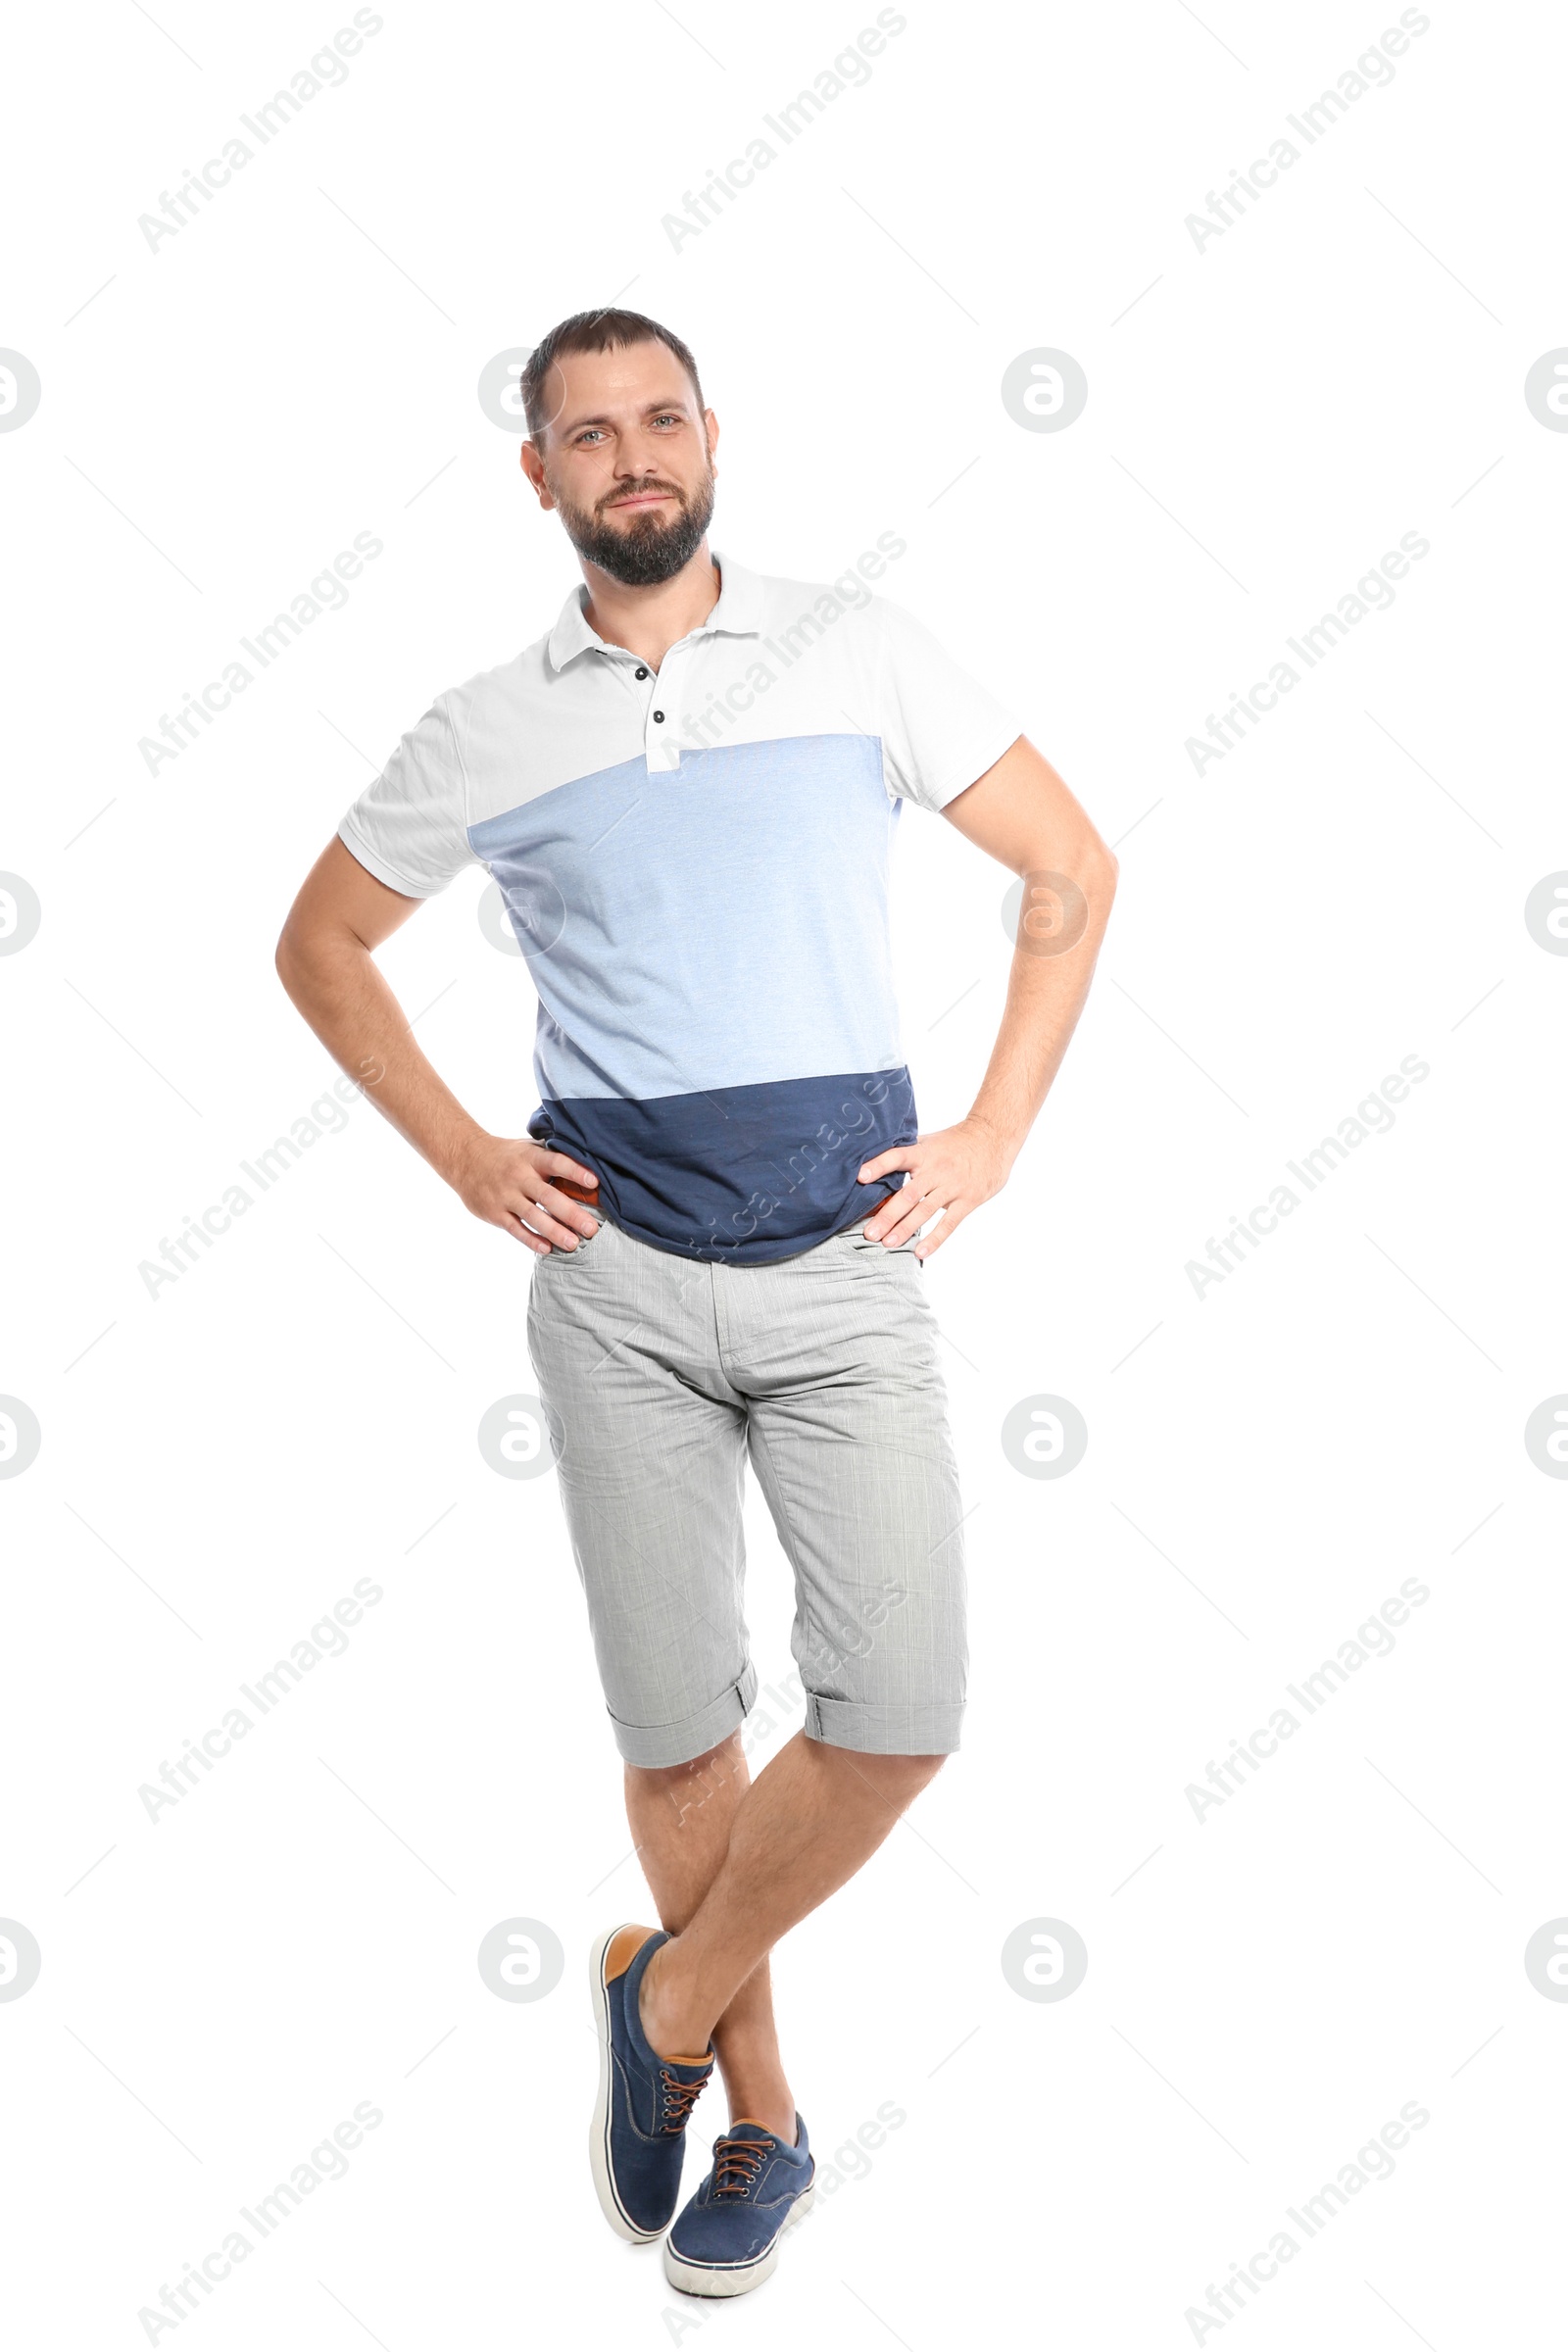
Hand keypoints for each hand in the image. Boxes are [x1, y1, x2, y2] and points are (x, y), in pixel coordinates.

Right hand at [449, 1132, 599, 1255]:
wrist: (465, 1158)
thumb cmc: (507, 1155)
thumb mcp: (528, 1148)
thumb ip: (552, 1155)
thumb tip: (589, 1161)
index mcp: (531, 1157)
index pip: (556, 1162)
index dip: (575, 1172)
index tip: (595, 1183)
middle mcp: (519, 1176)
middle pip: (548, 1196)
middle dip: (571, 1213)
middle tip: (591, 1228)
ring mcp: (506, 1196)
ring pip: (533, 1216)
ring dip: (554, 1231)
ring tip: (573, 1244)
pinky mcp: (495, 1212)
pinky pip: (516, 1229)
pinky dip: (531, 1240)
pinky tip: (547, 1249)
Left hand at [857, 1117, 1011, 1258]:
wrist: (993, 1138)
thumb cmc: (956, 1141)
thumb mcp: (930, 1140)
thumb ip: (908, 1152)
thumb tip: (875, 1160)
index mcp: (924, 1153)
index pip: (897, 1157)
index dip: (879, 1166)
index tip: (860, 1177)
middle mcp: (936, 1170)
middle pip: (908, 1195)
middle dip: (887, 1215)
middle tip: (869, 1233)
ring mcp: (952, 1187)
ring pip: (924, 1211)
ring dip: (905, 1229)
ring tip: (887, 1244)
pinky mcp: (968, 1200)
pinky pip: (949, 1223)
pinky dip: (934, 1239)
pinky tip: (919, 1252)